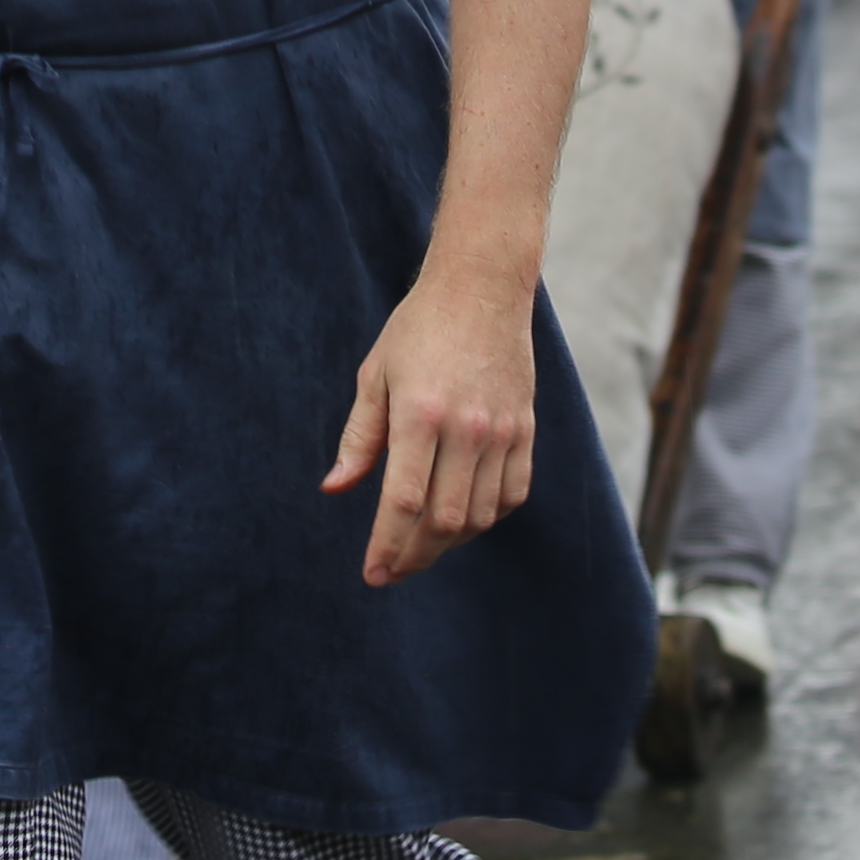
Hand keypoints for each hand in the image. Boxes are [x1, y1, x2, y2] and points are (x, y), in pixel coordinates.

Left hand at [325, 262, 539, 585]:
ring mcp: (500, 430)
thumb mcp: (375, 375)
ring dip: (449, 542)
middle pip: (443, 521)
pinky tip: (464, 517)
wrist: (483, 286)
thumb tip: (335, 489)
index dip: (387, 546)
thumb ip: (359, 438)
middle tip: (393, 570)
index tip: (373, 573)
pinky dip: (488, 516)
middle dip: (414, 556)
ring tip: (422, 546)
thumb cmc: (419, 328)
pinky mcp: (524, 427)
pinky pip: (513, 493)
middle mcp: (465, 428)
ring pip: (479, 515)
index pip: (403, 502)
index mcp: (420, 413)